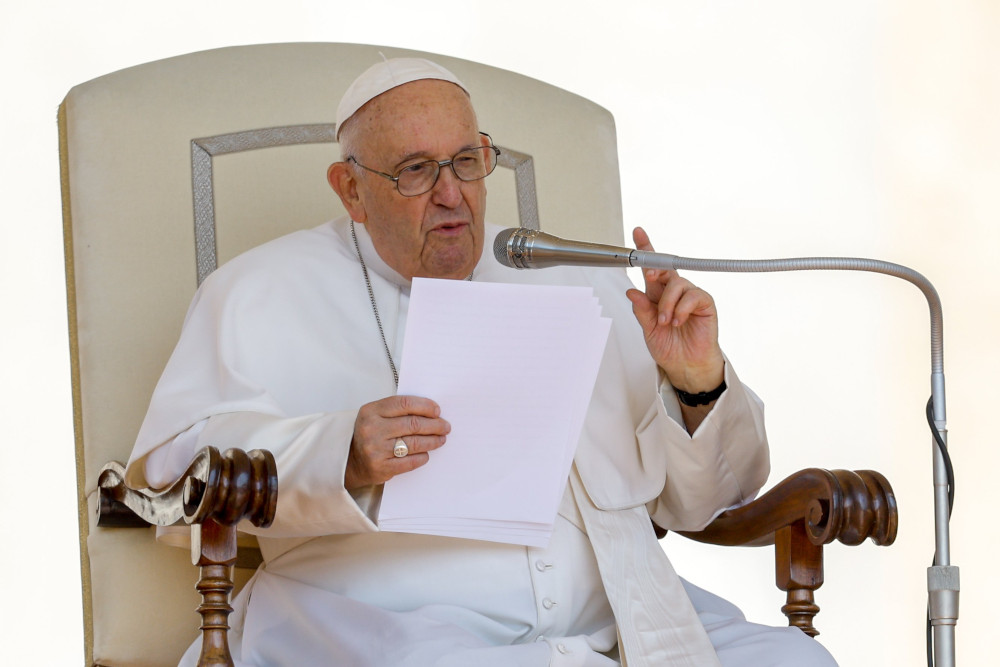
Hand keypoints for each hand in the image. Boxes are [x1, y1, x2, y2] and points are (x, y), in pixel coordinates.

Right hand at [345, 395, 449, 489]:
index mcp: (371, 411)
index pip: (404, 404)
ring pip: (414, 443)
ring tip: (441, 439)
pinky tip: (427, 453)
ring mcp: (376, 450)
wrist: (349, 460)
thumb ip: (398, 410)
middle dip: (434, 425)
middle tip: (445, 426)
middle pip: (412, 424)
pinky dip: (422, 457)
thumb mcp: (376, 415)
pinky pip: (410, 462)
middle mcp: (372, 429)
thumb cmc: (369, 433)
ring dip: (433, 441)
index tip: (437, 410)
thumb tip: (431, 411)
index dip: (425, 406)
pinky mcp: (381, 467)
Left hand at [625, 226, 724, 392]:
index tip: (638, 233)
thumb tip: (632, 292)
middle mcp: (674, 292)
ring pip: (677, 284)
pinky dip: (681, 309)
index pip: (651, 268)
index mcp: (657, 295)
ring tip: (665, 322)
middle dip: (655, 269)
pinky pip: (693, 296)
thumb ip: (641, 310)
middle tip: (649, 277)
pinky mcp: (704, 304)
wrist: (685, 365)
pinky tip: (678, 321)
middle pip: (665, 269)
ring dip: (667, 304)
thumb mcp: (647, 329)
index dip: (645, 249)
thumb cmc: (669, 347)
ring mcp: (690, 296)